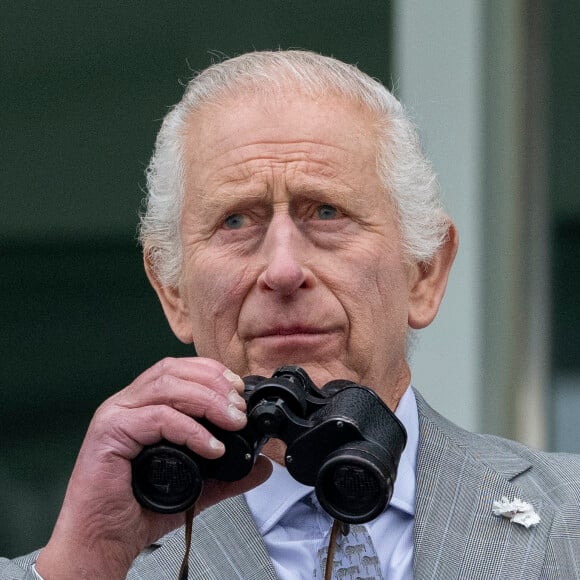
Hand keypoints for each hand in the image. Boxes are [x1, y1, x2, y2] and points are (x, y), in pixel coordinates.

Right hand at [35, 357, 271, 578]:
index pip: (178, 370)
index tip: (238, 390)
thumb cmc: (138, 509)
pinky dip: (190, 429)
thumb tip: (261, 464)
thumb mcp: (195, 485)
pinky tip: (210, 446)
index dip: (211, 372)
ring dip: (207, 400)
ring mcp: (116, 415)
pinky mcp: (110, 433)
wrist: (104, 541)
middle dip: (214, 384)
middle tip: (239, 409)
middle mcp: (127, 404)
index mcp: (143, 406)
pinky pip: (157, 418)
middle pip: (173, 371)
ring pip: (166, 387)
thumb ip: (227, 472)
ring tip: (232, 422)